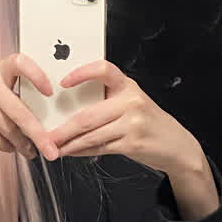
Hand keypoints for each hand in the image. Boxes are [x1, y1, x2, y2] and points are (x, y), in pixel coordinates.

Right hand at [0, 53, 59, 160]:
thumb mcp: (1, 89)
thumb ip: (20, 94)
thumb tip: (51, 119)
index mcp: (0, 68)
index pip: (20, 63)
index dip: (37, 75)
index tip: (50, 93)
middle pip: (19, 110)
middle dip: (38, 134)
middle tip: (51, 149)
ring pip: (8, 127)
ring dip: (23, 144)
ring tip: (32, 151)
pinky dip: (7, 146)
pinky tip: (12, 147)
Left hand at [47, 59, 200, 174]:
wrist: (176, 144)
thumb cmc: (147, 121)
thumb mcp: (131, 101)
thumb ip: (106, 99)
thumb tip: (67, 106)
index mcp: (127, 85)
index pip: (103, 70)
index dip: (81, 73)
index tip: (62, 82)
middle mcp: (131, 101)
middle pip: (87, 115)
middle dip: (62, 129)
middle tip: (45, 134)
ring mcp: (133, 123)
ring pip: (90, 134)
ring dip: (68, 143)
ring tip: (54, 146)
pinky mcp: (132, 143)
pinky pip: (99, 147)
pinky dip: (81, 151)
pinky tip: (71, 151)